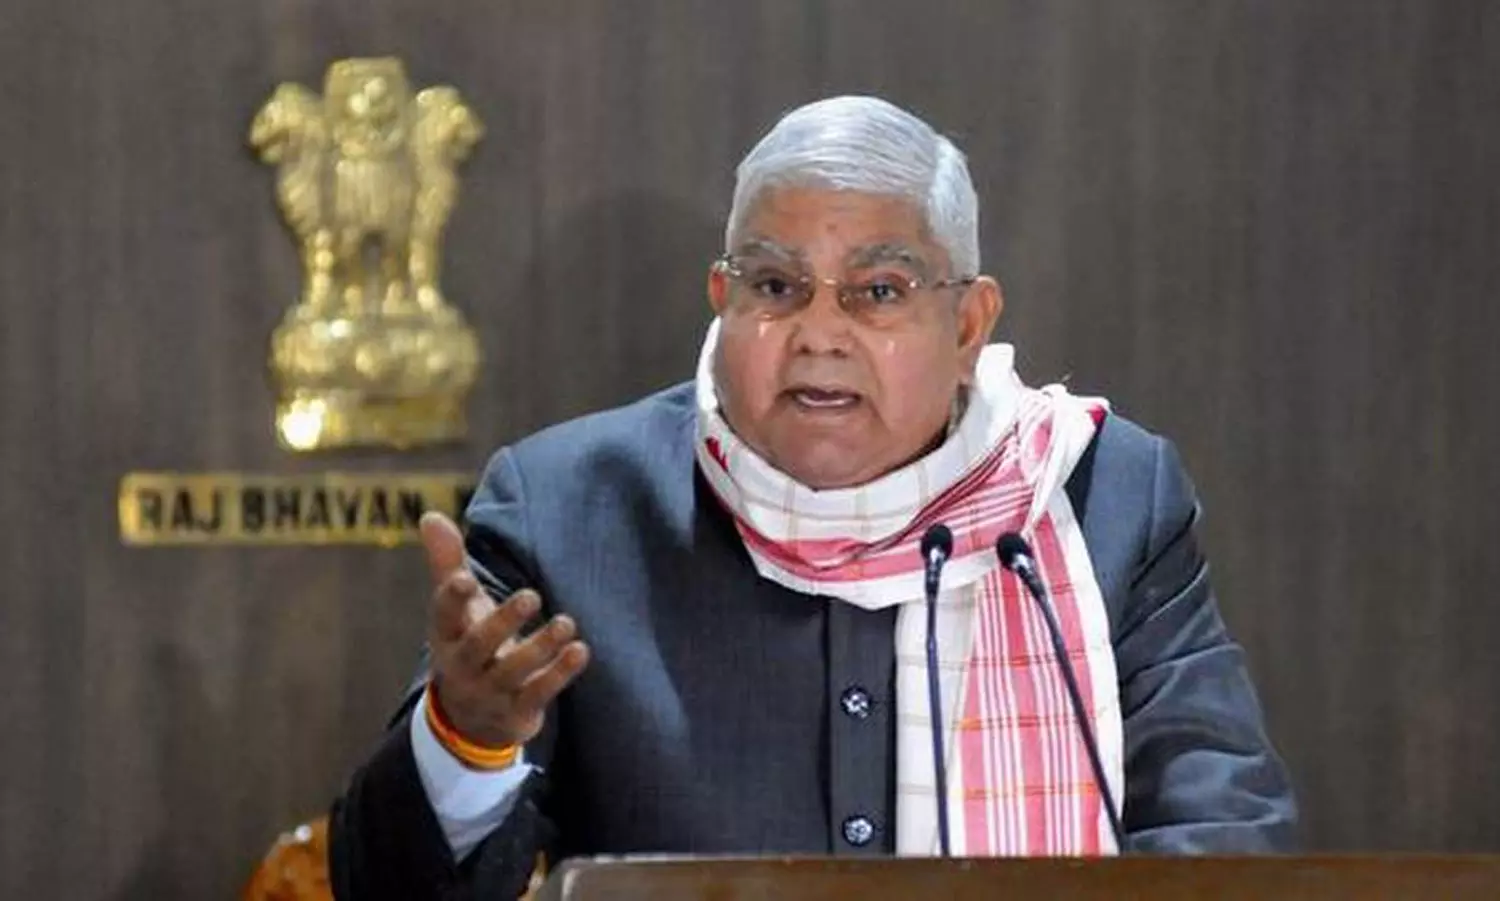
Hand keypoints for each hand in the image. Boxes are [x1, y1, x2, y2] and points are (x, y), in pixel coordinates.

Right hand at [421, 511, 589, 747]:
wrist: (471, 720)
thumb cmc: (467, 644)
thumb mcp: (456, 610)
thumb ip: (447, 563)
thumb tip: (430, 515)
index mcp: (446, 637)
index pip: (443, 616)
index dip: (452, 599)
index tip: (465, 578)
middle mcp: (463, 667)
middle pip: (479, 645)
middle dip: (503, 622)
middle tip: (531, 596)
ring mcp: (490, 692)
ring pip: (513, 671)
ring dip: (541, 647)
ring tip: (567, 622)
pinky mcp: (517, 712)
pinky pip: (539, 694)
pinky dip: (559, 673)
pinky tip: (580, 650)